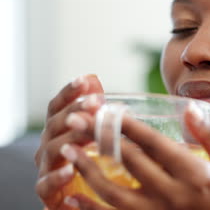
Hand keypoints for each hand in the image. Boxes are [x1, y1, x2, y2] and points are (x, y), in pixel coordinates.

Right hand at [35, 74, 103, 209]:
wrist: (81, 199)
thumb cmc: (88, 162)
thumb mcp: (94, 134)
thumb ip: (91, 108)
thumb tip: (93, 79)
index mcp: (59, 130)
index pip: (58, 106)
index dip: (69, 93)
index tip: (85, 81)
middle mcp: (49, 145)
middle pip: (55, 124)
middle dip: (75, 111)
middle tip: (96, 103)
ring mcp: (46, 167)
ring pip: (52, 150)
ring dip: (70, 139)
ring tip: (88, 134)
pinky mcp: (48, 193)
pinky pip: (45, 185)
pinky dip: (57, 178)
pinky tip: (71, 170)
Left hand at [61, 104, 209, 209]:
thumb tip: (190, 109)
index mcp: (193, 174)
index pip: (153, 143)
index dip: (127, 124)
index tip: (105, 108)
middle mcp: (171, 194)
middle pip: (127, 161)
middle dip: (98, 136)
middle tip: (76, 118)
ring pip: (112, 193)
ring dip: (86, 169)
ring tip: (68, 149)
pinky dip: (89, 209)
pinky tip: (72, 194)